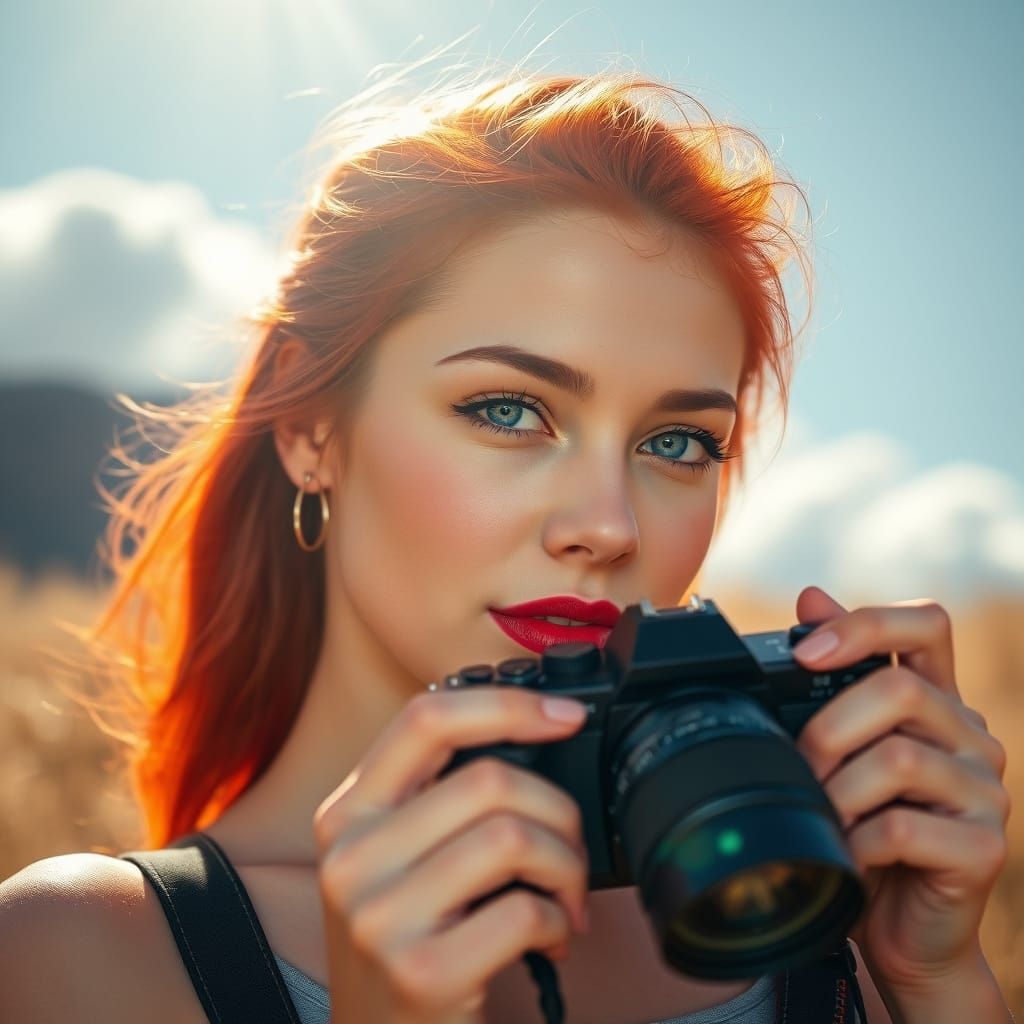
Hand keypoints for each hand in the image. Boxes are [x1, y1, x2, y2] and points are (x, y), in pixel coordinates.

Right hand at [312, 687, 590, 1023]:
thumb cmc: (405, 943)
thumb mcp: (394, 858)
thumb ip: (435, 797)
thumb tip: (529, 732)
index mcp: (348, 811)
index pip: (426, 718)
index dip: (506, 704)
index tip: (566, 716)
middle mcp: (352, 855)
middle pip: (488, 778)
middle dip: (558, 810)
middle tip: (569, 847)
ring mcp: (380, 915)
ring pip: (512, 837)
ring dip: (565, 866)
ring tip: (564, 896)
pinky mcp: (420, 971)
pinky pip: (524, 910)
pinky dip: (559, 922)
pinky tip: (549, 939)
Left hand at [791, 586, 1009, 997]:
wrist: (901, 929)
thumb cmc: (864, 829)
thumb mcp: (843, 749)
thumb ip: (835, 679)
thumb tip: (811, 596)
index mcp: (936, 699)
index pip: (927, 624)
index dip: (867, 623)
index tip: (804, 652)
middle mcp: (970, 734)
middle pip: (900, 689)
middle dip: (827, 725)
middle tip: (799, 765)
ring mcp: (985, 790)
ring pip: (898, 758)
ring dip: (836, 788)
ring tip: (818, 813)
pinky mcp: (984, 847)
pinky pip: (902, 826)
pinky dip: (855, 840)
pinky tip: (846, 852)